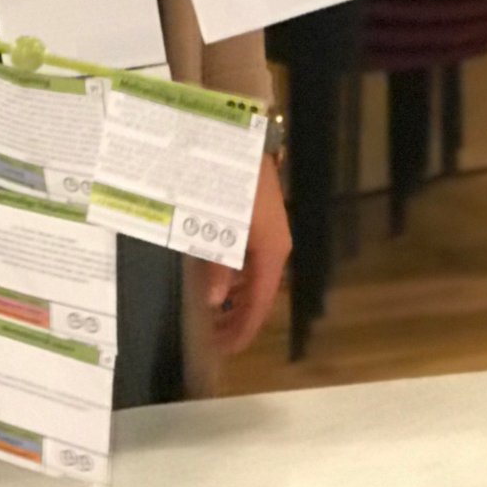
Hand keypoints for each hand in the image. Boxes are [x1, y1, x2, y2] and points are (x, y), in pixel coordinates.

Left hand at [201, 155, 290, 353]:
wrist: (243, 135)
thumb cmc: (231, 180)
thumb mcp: (219, 224)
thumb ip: (216, 263)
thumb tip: (215, 302)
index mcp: (272, 252)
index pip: (259, 305)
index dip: (242, 331)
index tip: (223, 351)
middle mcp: (275, 247)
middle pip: (258, 295)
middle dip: (237, 319)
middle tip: (211, 338)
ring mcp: (268, 233)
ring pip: (253, 277)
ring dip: (234, 298)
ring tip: (210, 315)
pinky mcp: (258, 219)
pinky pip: (248, 260)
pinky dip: (233, 276)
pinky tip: (215, 278)